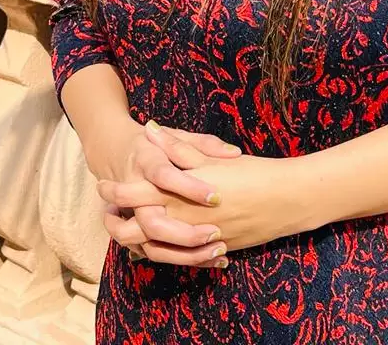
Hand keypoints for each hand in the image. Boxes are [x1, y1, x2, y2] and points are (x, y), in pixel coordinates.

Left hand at [98, 123, 304, 263]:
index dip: (115, 190)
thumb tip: (150, 129)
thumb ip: (176, 147)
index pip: (135, 194)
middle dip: (118, 220)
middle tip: (107, 211)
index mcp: (178, 194)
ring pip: (153, 248)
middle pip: (137, 227)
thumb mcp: (208, 157)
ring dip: (136, 239)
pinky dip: (163, 252)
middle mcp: (181, 220)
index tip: (103, 185)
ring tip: (127, 227)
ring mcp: (195, 240)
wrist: (284, 199)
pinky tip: (160, 243)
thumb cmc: (247, 173)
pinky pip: (176, 258)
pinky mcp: (209, 250)